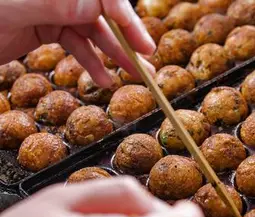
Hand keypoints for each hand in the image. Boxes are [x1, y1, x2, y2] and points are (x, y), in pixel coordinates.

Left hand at [0, 0, 155, 86]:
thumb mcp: (15, 6)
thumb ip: (57, 3)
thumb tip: (97, 7)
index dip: (123, 15)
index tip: (140, 39)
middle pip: (101, 13)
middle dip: (126, 38)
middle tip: (147, 60)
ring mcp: (53, 10)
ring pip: (92, 32)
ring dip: (113, 56)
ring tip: (133, 75)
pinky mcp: (47, 28)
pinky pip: (77, 46)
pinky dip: (91, 63)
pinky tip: (103, 79)